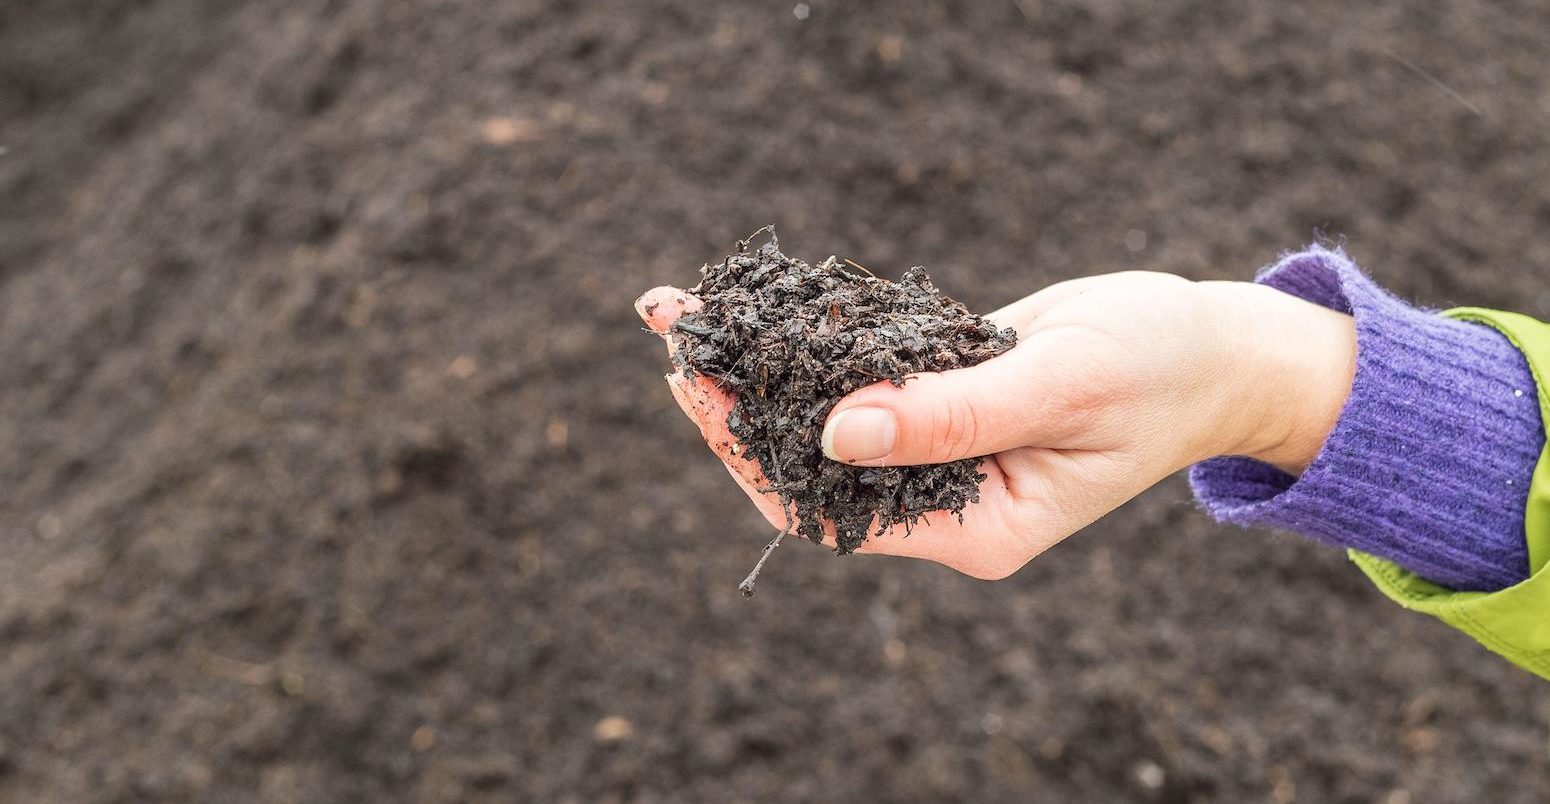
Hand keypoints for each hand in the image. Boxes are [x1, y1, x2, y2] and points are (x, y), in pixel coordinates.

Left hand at [636, 272, 1354, 579]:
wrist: (1215, 347)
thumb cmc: (1157, 372)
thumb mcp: (1056, 388)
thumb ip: (949, 416)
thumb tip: (831, 434)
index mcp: (974, 527)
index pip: (833, 511)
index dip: (752, 456)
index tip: (698, 390)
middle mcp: (946, 498)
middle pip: (813, 464)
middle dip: (738, 404)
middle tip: (674, 332)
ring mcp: (943, 447)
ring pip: (829, 414)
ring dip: (764, 364)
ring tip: (688, 312)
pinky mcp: (946, 396)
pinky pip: (865, 374)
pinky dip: (814, 340)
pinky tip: (764, 304)